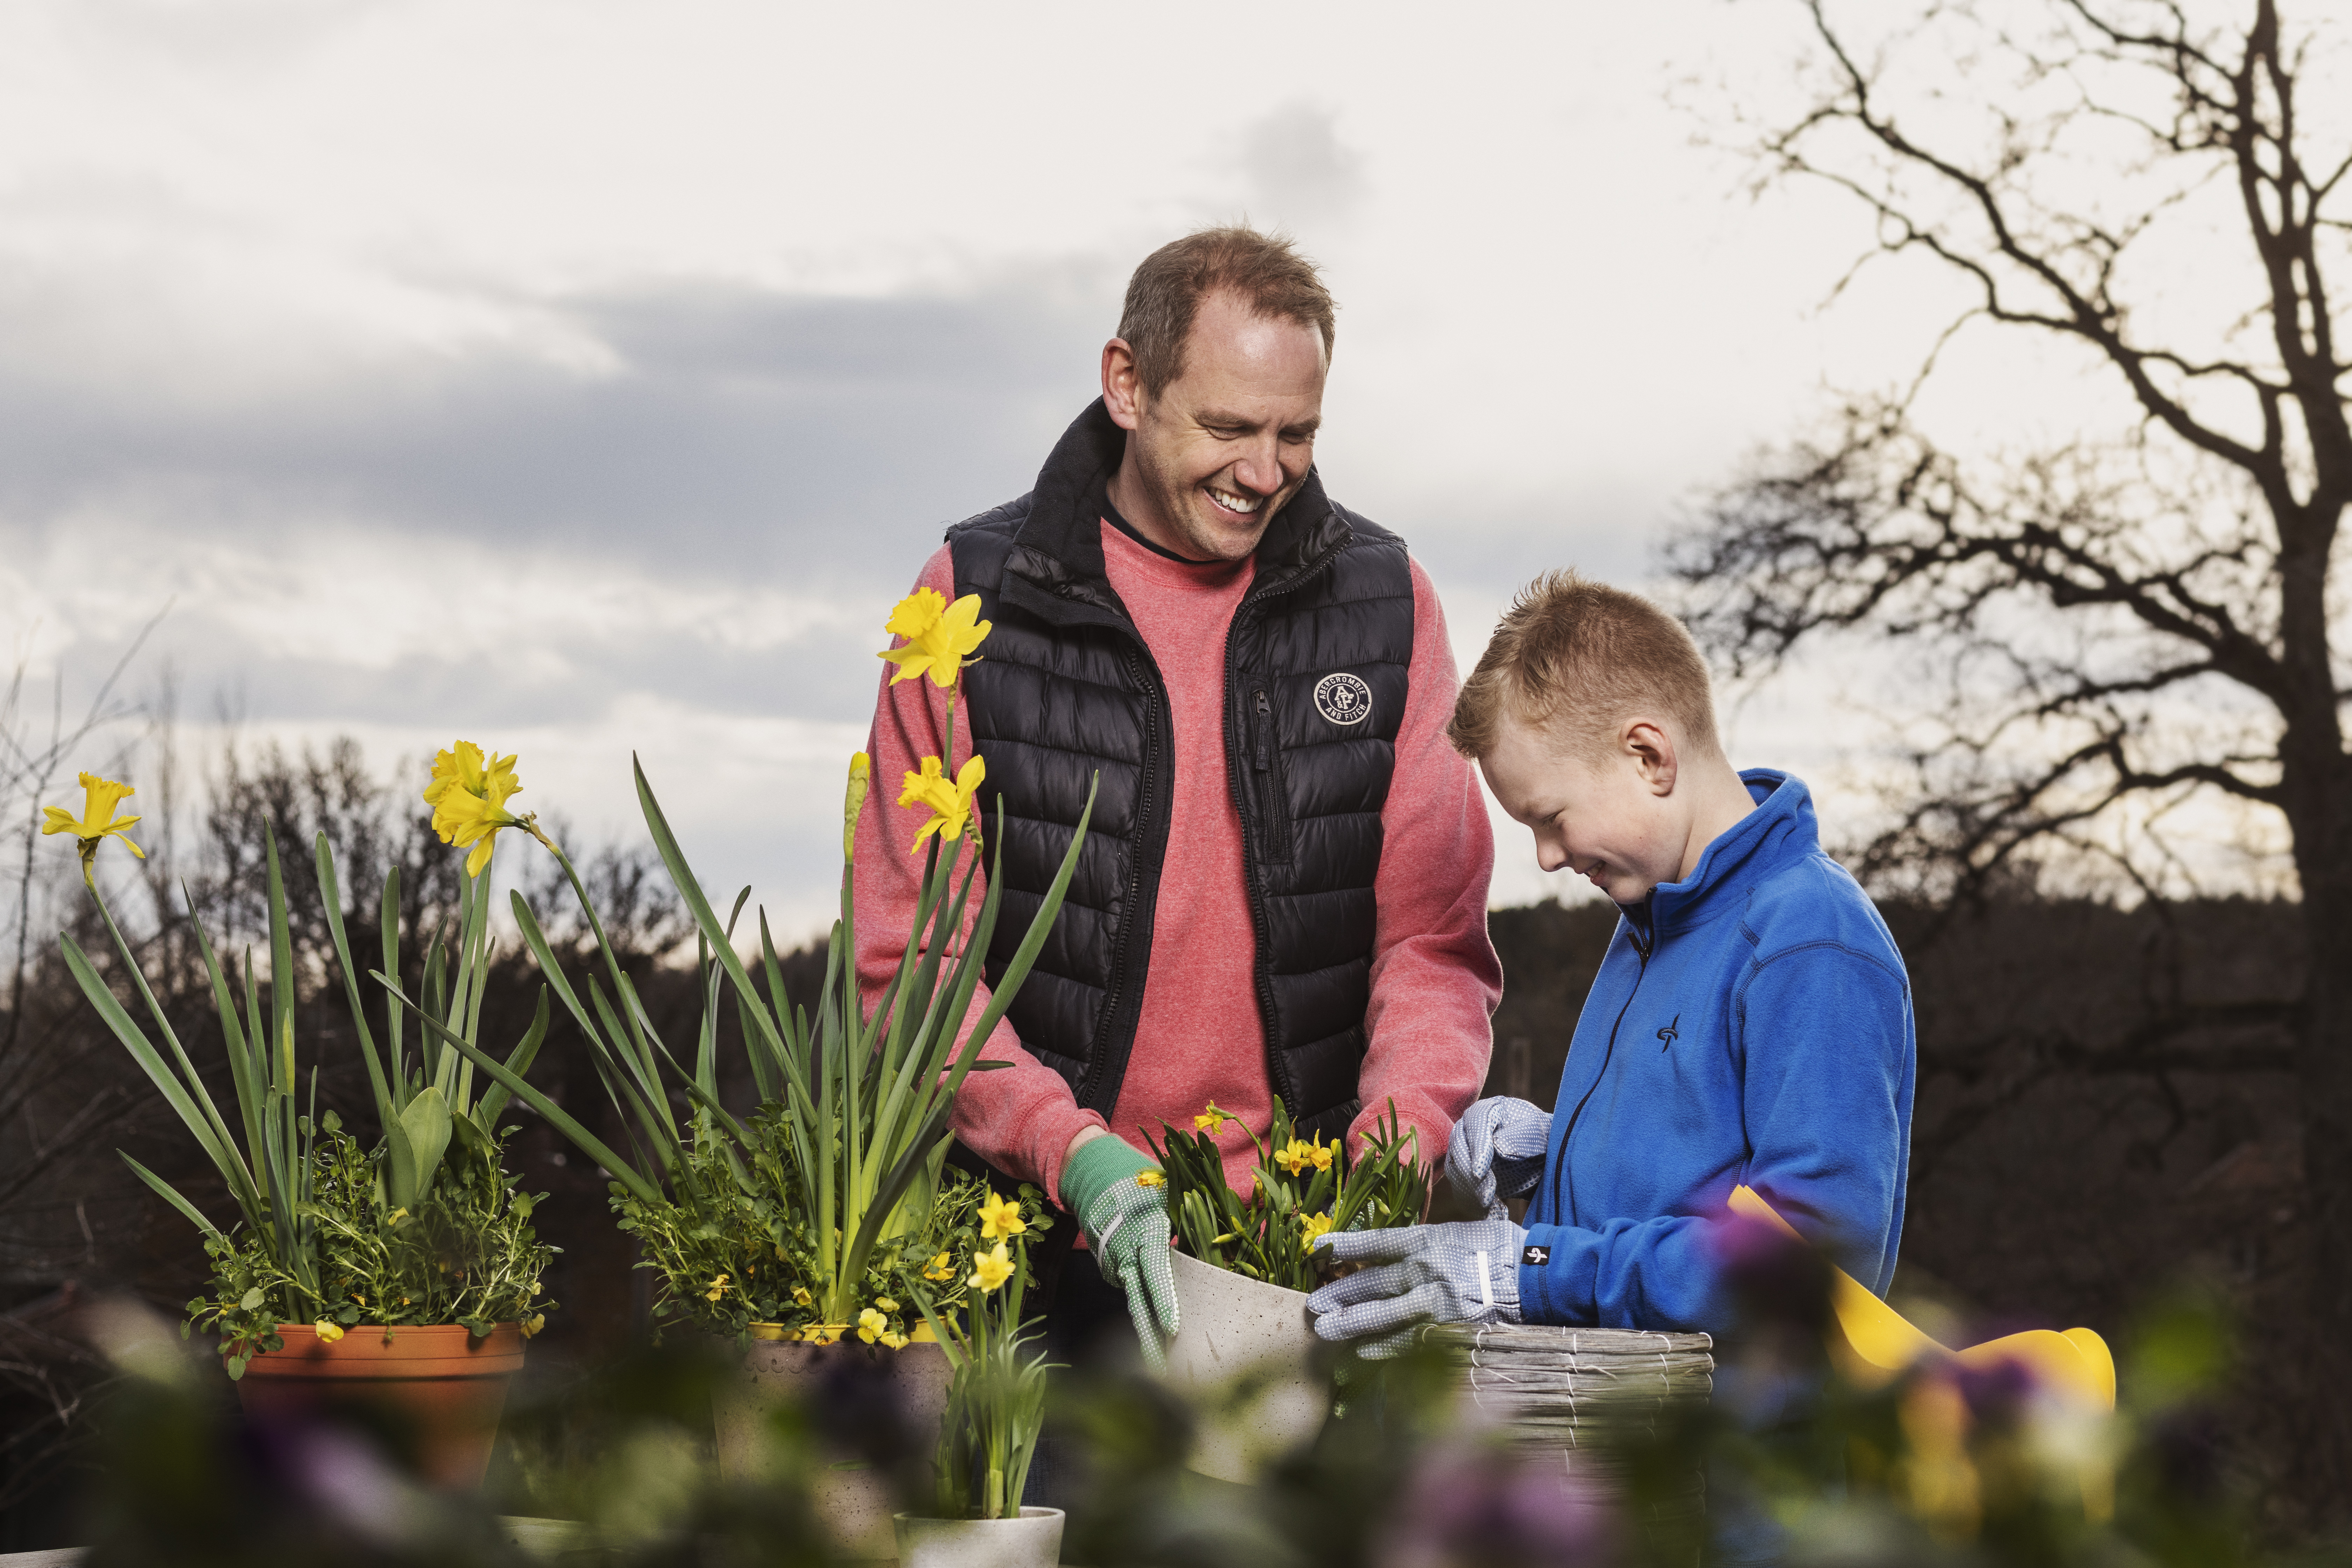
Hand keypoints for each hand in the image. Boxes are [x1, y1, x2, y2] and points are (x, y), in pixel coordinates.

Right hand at [1058, 1132, 1178, 1371]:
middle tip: (1162, 1373)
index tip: (1173, 1329)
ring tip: (1161, 1367)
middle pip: (1139, 1302)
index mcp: (1147, 1233)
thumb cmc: (1141, 1181)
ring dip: (1147, 1333)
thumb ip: (1194, 1219)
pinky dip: (1141, 1308)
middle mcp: (1128, 1254)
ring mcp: (1115, 1264)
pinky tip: (1153, 1329)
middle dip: (1150, 1339)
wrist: (1093, 1175)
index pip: (1156, 1272)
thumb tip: (1229, 1242)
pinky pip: (1129, 1289)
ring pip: (1134, 1303)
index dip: (1164, 1301)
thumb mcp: (1170, 1193)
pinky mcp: (1111, 1268)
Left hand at [1306, 1218, 1524, 1358]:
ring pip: (1383, 1314)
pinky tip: (1361, 1351)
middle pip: (1372, 1282)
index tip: (1318, 1249)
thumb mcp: (1463, 1230)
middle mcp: (1425, 1269)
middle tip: (1313, 1306)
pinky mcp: (1448, 1328)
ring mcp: (1435, 1301)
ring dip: (1351, 1323)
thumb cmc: (1500, 1251)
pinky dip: (1382, 1346)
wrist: (1536, 1277)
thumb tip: (1399, 1248)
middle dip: (1340, 1294)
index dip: (1346, 1245)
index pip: (1377, 1242)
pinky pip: (1407, 1340)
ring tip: (1325, 1330)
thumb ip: (1429, 1241)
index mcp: (1428, 1240)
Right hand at [1446, 1096, 1551, 1218]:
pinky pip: (1460, 1184)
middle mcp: (1471, 1126)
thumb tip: (1497, 1146)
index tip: (1480, 1172)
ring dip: (1469, 1188)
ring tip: (1488, 1205)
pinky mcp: (1467, 1169)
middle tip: (1486, 1196)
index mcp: (1490, 1109)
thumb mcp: (1538, 1134)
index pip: (1476, 1123)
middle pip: (1459, 1146)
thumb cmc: (1543, 1139)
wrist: (1544, 1156)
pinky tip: (1485, 1210)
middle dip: (1469, 1173)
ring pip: (1455, 1167)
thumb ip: (1520, 1137)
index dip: (1476, 1148)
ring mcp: (1466, 1149)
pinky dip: (1470, 1199)